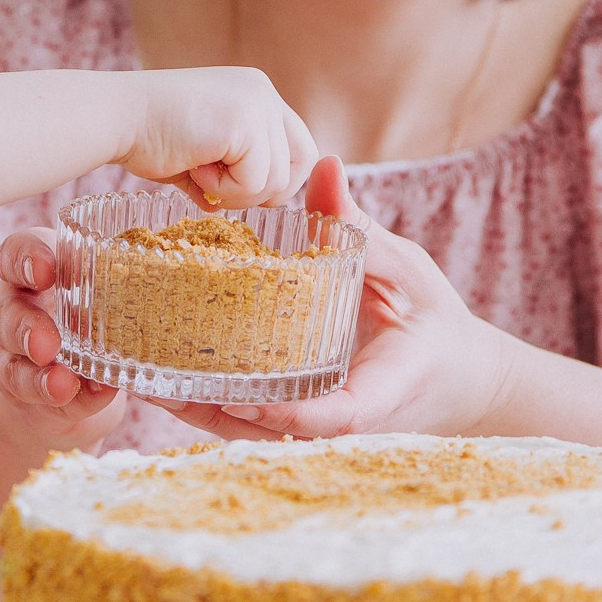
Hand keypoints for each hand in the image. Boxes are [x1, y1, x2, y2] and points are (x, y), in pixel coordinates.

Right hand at [0, 227, 127, 452]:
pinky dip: (68, 402)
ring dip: (40, 378)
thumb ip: (121, 281)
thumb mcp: (99, 291)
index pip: (15, 255)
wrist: (63, 385)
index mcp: (32, 277)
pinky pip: (42, 401)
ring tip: (64, 385)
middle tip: (48, 343)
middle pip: (8, 316)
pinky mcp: (29, 399)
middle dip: (27, 328)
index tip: (45, 270)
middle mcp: (15, 315)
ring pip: (14, 368)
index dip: (24, 259)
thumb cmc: (89, 318)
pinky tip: (89, 399)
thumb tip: (181, 274)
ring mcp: (16, 360)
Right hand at [117, 67, 317, 208]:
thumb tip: (245, 200)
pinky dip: (222, 191)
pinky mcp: (246, 123)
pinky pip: (254, 184)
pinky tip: (193, 167)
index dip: (275, 179)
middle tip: (219, 189)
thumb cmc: (147, 136)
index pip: (297, 146)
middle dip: (263, 191)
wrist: (116, 118)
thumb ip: (232, 168)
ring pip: (277, 181)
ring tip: (197, 170)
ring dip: (234, 192)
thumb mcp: (204, 151)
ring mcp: (258, 105)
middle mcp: (263, 93)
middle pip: (300, 164)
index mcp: (256, 93)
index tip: (235, 189)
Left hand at [165, 157, 515, 442]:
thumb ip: (358, 227)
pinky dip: (211, 408)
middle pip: (274, 433)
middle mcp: (348, 422)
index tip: (243, 398)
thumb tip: (325, 166)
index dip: (290, 412)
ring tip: (142, 383)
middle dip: (215, 412)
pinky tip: (164, 385)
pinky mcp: (305, 422)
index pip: (337, 415)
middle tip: (156, 382)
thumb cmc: (435, 321)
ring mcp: (323, 428)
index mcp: (384, 389)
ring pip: (254, 436)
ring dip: (199, 414)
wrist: (459, 377)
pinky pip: (253, 425)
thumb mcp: (406, 269)